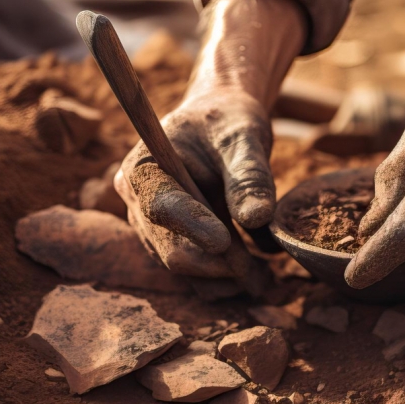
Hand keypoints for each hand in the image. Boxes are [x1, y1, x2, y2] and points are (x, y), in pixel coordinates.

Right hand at [115, 90, 273, 277]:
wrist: (221, 124)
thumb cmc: (227, 122)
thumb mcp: (244, 137)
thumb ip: (249, 174)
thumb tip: (256, 218)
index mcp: (144, 167)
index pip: (161, 205)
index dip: (192, 226)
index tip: (225, 241)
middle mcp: (139, 202)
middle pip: (171, 249)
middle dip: (218, 263)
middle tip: (263, 274)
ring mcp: (152, 228)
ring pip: (185, 269)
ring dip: (225, 279)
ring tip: (266, 278)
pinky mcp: (171, 244)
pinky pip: (194, 275)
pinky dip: (225, 281)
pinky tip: (256, 276)